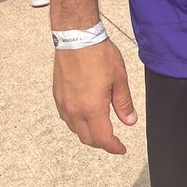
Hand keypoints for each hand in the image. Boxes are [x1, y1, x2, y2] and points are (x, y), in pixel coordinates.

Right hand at [53, 38, 136, 154]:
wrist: (77, 37)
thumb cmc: (98, 54)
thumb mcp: (119, 79)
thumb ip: (123, 103)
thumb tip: (129, 121)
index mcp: (92, 108)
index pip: (103, 138)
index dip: (113, 147)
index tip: (121, 149)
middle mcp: (74, 110)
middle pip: (87, 138)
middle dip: (101, 143)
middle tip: (113, 140)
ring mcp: (63, 103)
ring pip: (75, 129)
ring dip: (88, 133)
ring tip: (101, 127)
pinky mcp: (57, 96)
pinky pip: (67, 118)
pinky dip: (77, 122)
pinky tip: (86, 115)